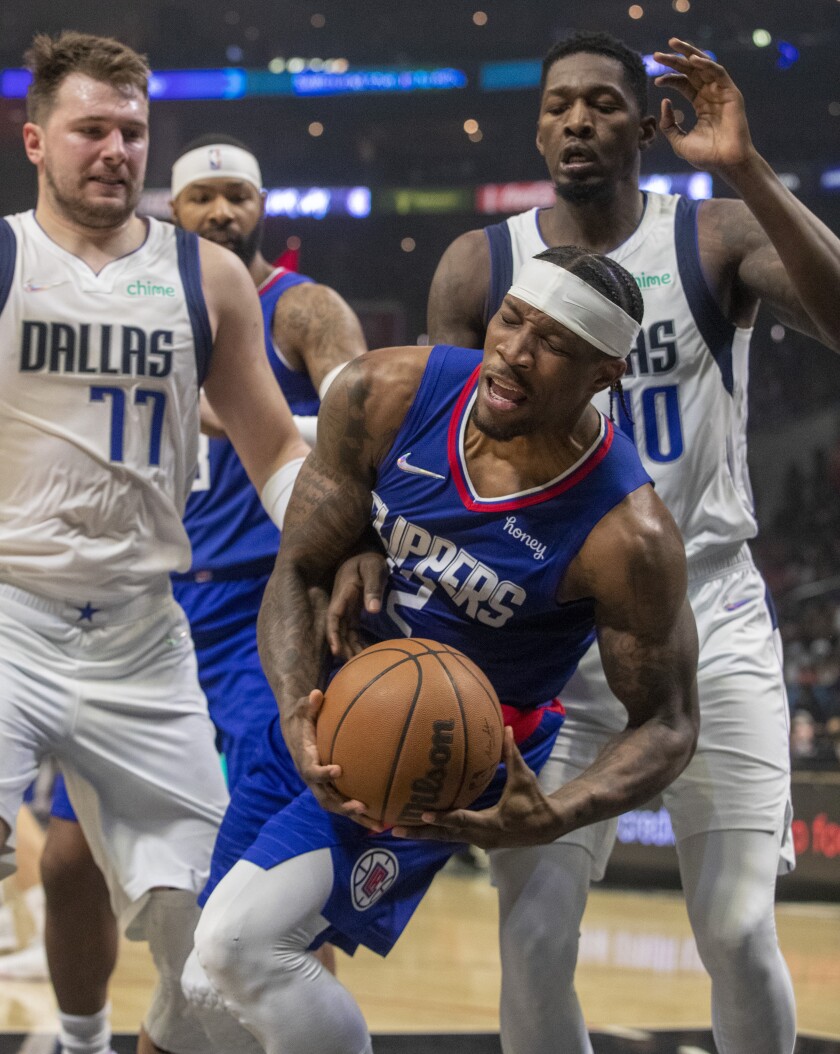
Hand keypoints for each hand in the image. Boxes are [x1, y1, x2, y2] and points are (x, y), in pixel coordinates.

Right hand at [284, 689, 379, 827]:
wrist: (295, 731)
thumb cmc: (303, 717)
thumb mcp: (303, 708)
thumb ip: (309, 704)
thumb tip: (316, 693)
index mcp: (305, 759)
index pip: (312, 770)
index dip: (323, 773)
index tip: (338, 770)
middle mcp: (312, 778)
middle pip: (325, 798)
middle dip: (342, 805)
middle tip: (361, 806)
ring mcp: (321, 785)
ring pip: (337, 806)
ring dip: (356, 817)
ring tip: (379, 825)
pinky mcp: (331, 787)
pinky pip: (345, 803)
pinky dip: (361, 814)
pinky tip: (382, 818)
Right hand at [326, 550, 387, 659]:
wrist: (366, 551)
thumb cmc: (370, 558)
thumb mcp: (373, 568)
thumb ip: (373, 588)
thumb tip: (373, 611)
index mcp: (343, 594)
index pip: (333, 618)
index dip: (333, 635)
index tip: (336, 651)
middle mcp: (342, 604)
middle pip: (339, 630)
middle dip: (343, 648)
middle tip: (353, 666)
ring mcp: (347, 608)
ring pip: (346, 632)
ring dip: (351, 647)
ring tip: (361, 664)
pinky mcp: (354, 610)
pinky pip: (354, 630)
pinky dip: (358, 642)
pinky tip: (366, 653)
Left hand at [391, 729, 560, 848]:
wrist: (546, 827)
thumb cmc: (534, 801)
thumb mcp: (524, 778)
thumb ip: (513, 755)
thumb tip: (506, 728)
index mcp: (491, 823)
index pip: (462, 820)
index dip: (443, 817)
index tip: (423, 814)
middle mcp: (481, 837)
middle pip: (445, 836)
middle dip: (420, 833)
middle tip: (394, 829)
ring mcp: (478, 841)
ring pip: (446, 839)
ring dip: (424, 834)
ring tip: (398, 829)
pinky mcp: (477, 840)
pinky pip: (452, 836)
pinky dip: (436, 831)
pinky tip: (420, 824)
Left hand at [653, 37, 754, 171]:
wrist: (726, 162)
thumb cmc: (706, 156)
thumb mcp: (678, 141)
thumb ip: (669, 124)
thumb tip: (664, 102)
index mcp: (700, 103)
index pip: (683, 83)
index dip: (669, 79)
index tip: (655, 80)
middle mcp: (710, 94)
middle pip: (691, 71)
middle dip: (674, 60)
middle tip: (656, 54)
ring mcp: (721, 91)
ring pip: (703, 65)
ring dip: (688, 53)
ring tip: (672, 45)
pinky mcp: (730, 92)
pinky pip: (718, 72)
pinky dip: (706, 64)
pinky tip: (691, 60)